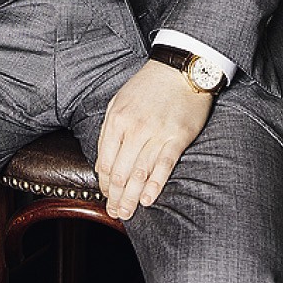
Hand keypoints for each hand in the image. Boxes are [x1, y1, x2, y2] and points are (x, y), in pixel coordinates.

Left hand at [95, 60, 212, 220]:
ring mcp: (156, 134)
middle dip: (115, 197)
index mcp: (116, 119)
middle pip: (120, 172)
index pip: (105, 161)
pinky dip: (154, 185)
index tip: (105, 196)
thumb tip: (102, 164)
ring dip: (131, 197)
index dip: (104, 184)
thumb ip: (109, 132)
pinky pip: (163, 166)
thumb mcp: (119, 102)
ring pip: (139, 173)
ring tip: (126, 213)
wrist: (179, 69)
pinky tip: (147, 200)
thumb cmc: (147, 86)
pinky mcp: (177, 137)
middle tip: (114, 213)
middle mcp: (134, 128)